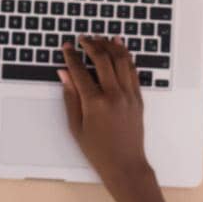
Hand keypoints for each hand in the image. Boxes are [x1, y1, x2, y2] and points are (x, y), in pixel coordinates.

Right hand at [57, 35, 152, 197]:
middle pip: (103, 59)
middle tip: (83, 38)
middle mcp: (114, 95)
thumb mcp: (76, 126)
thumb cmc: (98, 150)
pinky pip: (133, 71)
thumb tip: (64, 74)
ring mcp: (129, 95)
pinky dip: (126, 56)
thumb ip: (70, 97)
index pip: (80, 71)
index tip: (67, 47)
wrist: (125, 164)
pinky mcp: (138, 98)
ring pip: (121, 60)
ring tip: (101, 37)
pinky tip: (120, 48)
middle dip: (91, 45)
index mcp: (95, 103)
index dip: (71, 56)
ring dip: (111, 45)